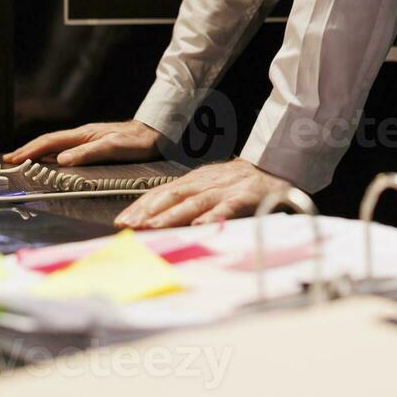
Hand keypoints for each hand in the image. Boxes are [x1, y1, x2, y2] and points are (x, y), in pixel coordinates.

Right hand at [2, 120, 161, 167]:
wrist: (154, 133)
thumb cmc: (137, 141)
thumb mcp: (112, 147)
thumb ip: (87, 153)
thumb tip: (60, 160)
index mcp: (83, 134)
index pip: (49, 142)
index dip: (29, 151)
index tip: (13, 159)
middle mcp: (82, 136)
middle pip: (48, 142)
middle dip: (27, 151)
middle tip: (9, 160)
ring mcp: (86, 139)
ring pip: (55, 145)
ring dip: (37, 153)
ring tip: (22, 160)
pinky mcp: (93, 145)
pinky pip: (64, 149)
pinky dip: (51, 155)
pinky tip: (49, 161)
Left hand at [114, 159, 293, 228]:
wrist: (275, 169)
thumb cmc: (237, 185)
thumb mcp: (208, 188)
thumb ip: (185, 201)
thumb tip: (154, 221)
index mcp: (194, 181)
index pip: (161, 192)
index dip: (140, 206)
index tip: (121, 221)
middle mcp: (205, 183)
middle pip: (172, 195)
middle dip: (148, 211)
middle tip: (129, 226)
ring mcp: (225, 189)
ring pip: (194, 202)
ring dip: (172, 216)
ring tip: (153, 228)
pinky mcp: (245, 196)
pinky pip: (227, 207)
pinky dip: (212, 216)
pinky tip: (200, 226)